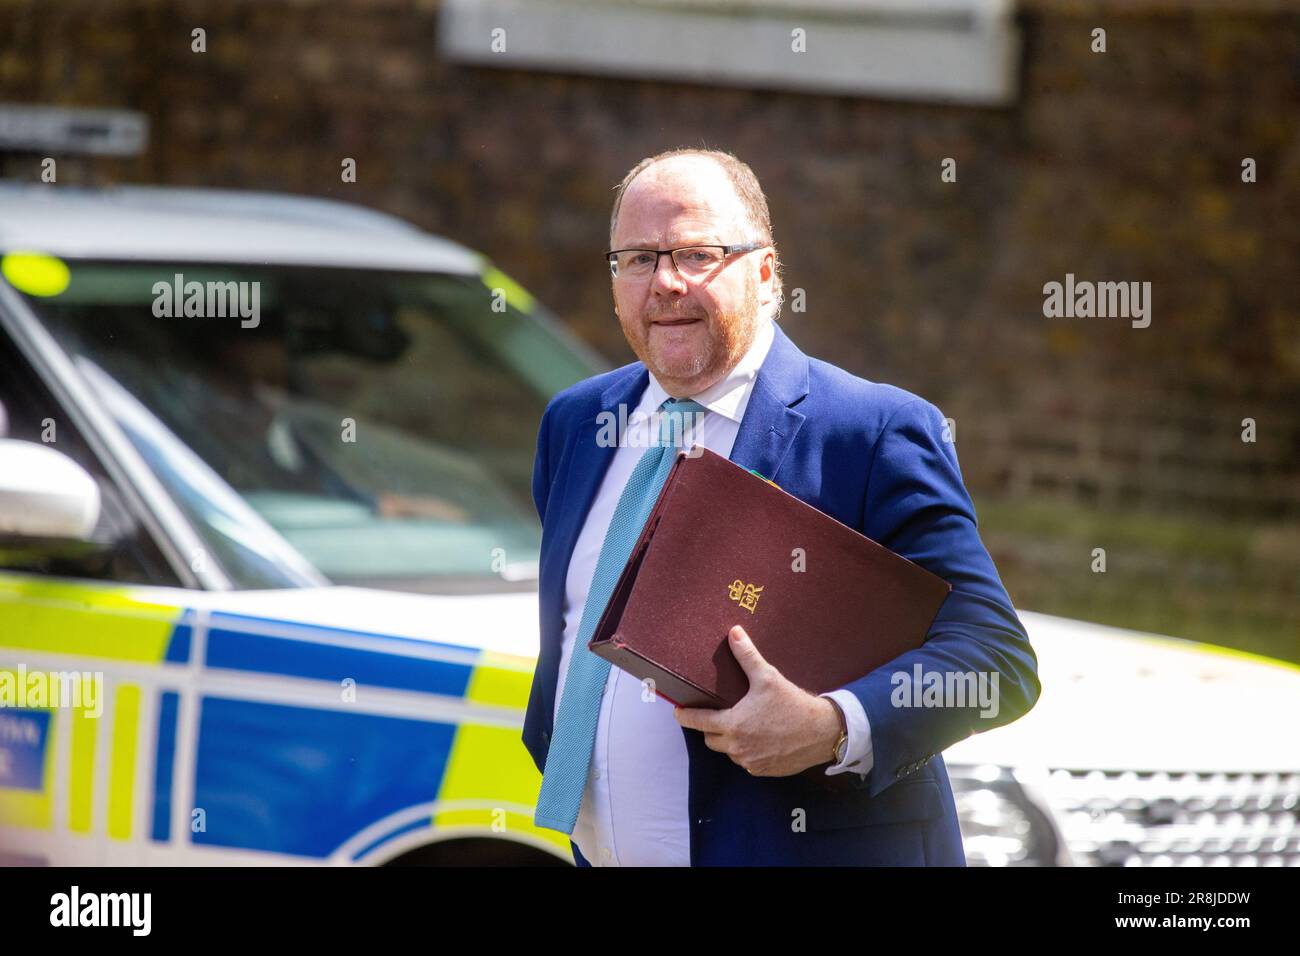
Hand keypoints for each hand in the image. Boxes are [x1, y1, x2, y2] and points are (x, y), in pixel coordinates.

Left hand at [673, 624, 843, 776]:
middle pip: (711, 739)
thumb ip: (747, 656)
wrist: (823, 732)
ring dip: (730, 741)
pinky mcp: (764, 771)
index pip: (698, 722)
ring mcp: (751, 762)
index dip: (685, 716)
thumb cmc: (793, 704)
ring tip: (743, 724)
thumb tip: (734, 632)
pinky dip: (747, 751)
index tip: (678, 712)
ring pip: (728, 752)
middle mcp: (738, 747)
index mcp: (733, 724)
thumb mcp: (768, 677)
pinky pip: (746, 762)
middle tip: (720, 714)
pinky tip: (759, 738)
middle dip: (711, 728)